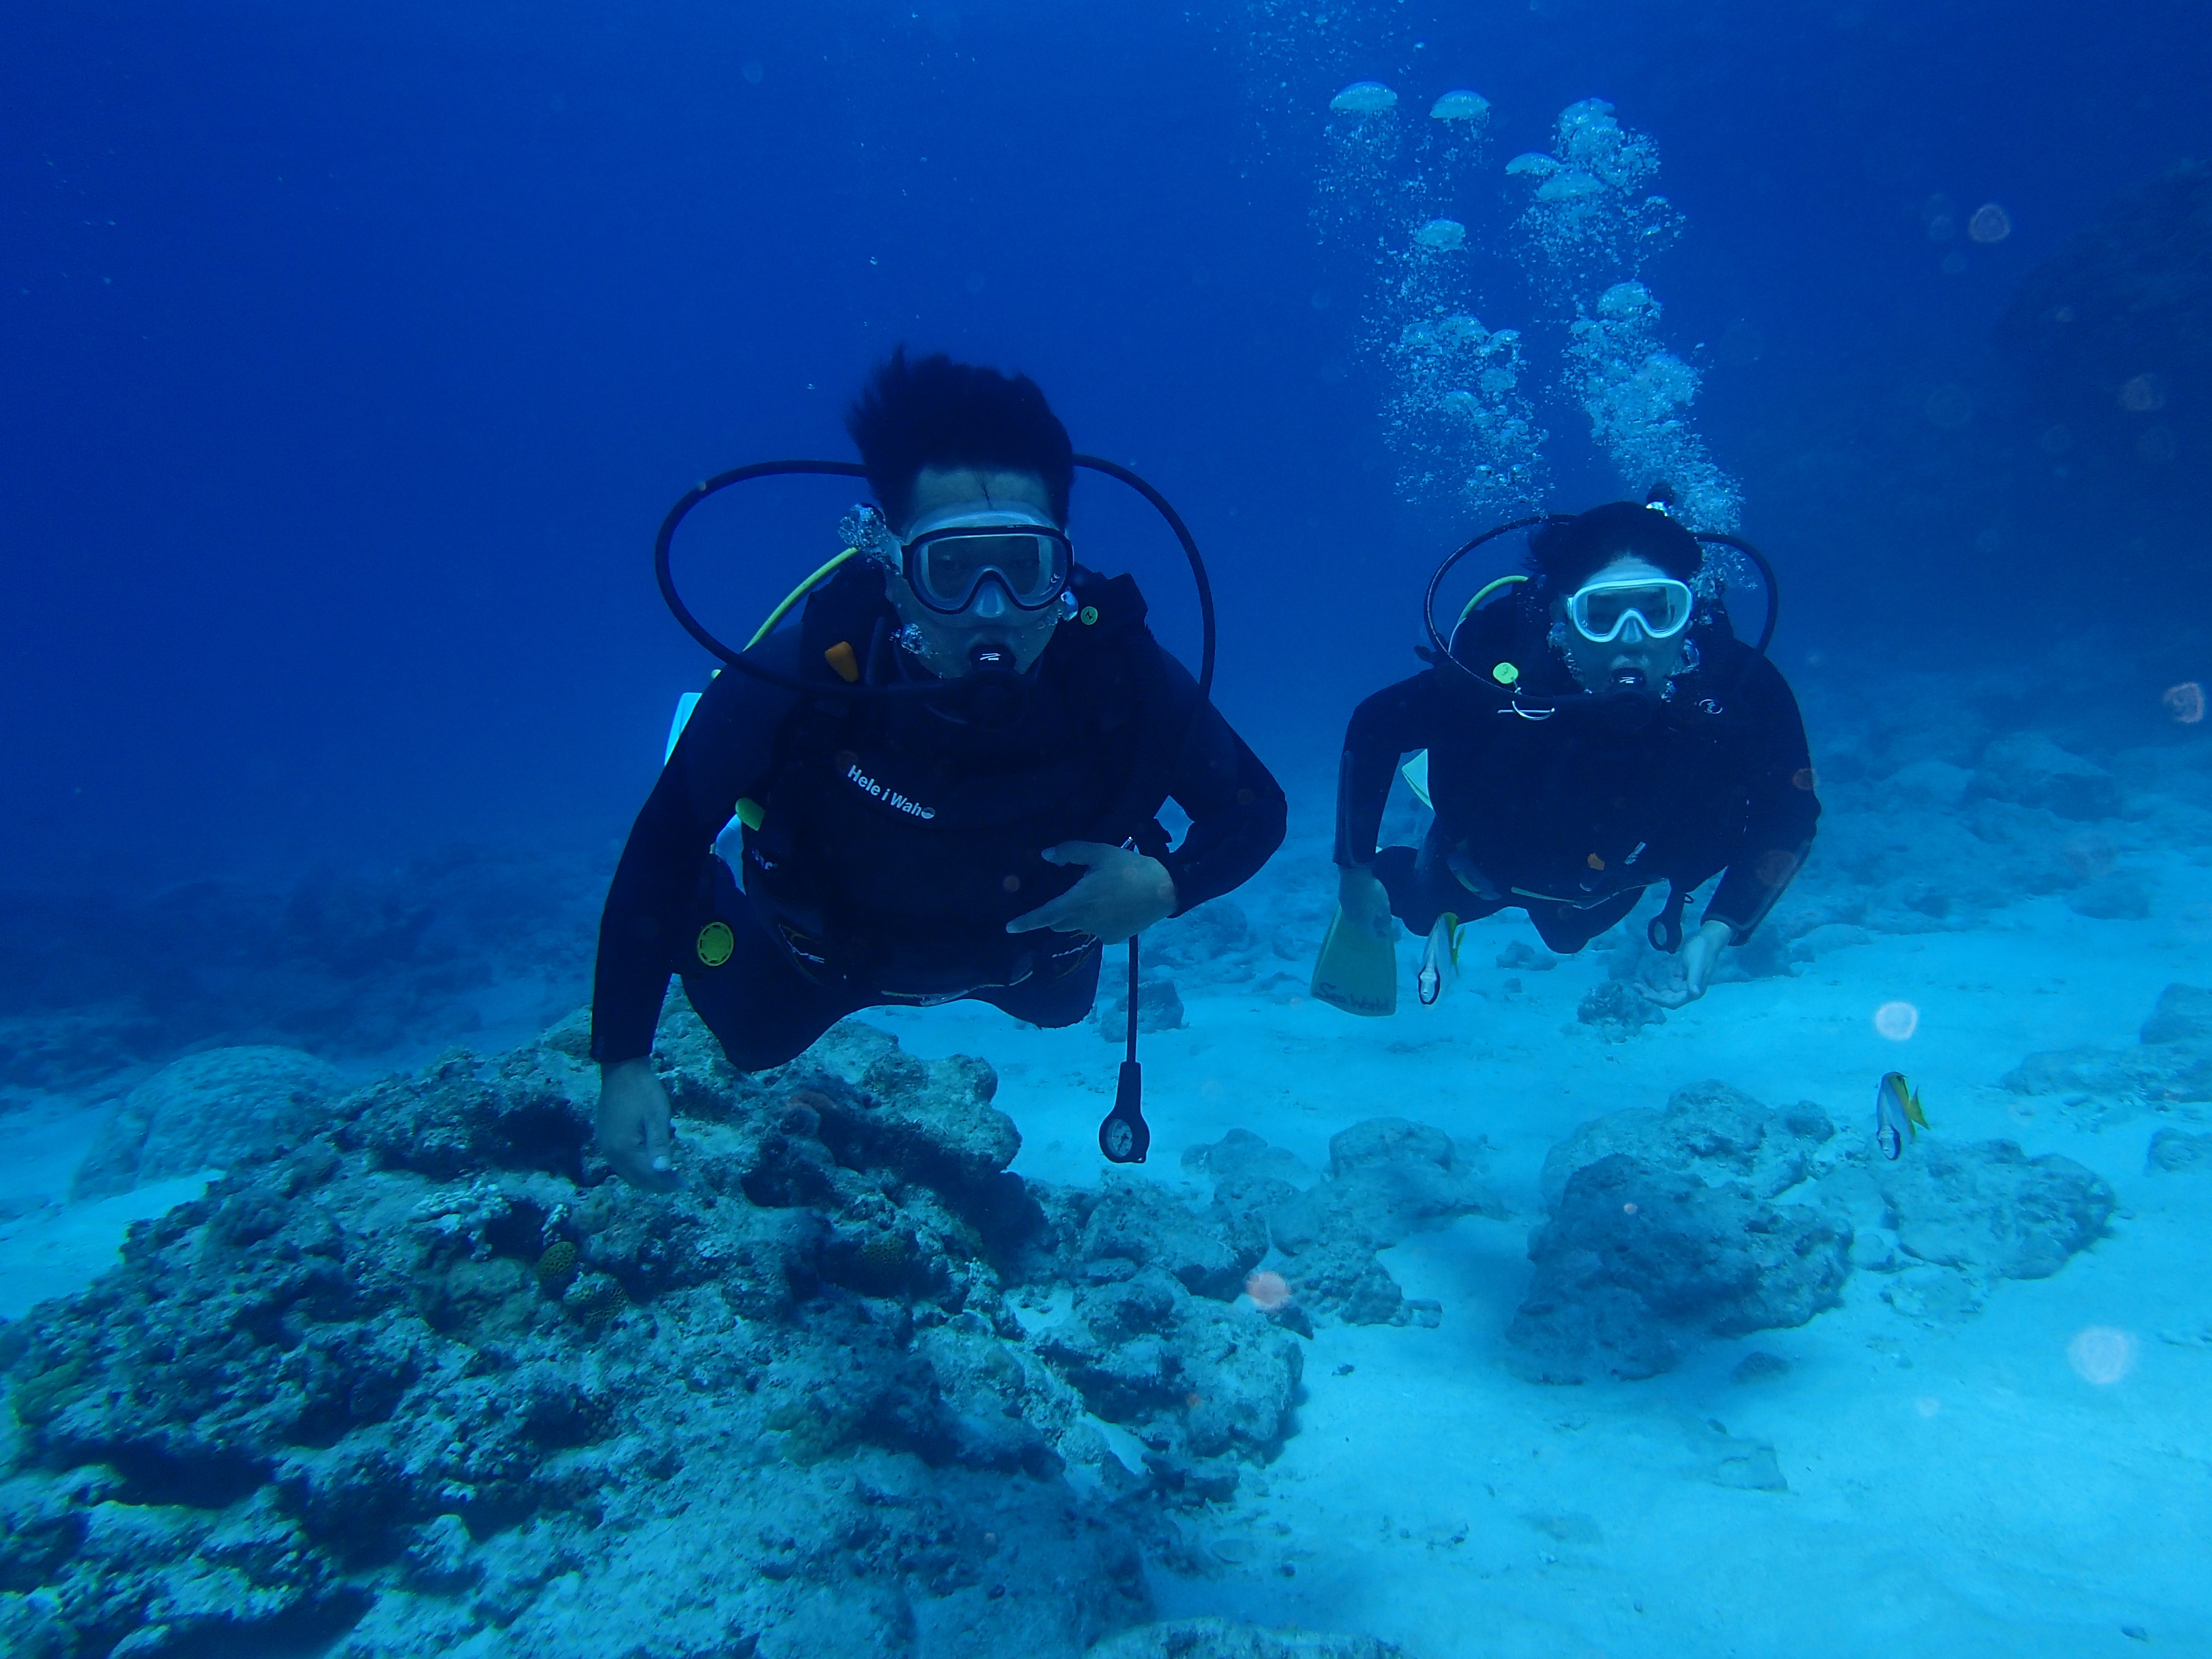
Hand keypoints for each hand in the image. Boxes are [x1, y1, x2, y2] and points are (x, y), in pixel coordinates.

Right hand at [597, 1058, 676, 1190]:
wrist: (621, 1070)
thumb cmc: (643, 1091)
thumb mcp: (656, 1117)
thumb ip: (659, 1145)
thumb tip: (663, 1171)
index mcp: (624, 1148)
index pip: (648, 1176)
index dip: (666, 1183)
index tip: (684, 1185)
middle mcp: (611, 1152)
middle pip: (636, 1179)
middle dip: (657, 1184)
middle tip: (677, 1182)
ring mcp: (605, 1146)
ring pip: (627, 1173)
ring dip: (646, 1178)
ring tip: (666, 1176)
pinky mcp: (605, 1139)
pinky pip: (621, 1163)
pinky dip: (636, 1168)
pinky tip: (648, 1163)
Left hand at [1006, 841, 1177, 944]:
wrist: (1164, 890)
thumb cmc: (1129, 868)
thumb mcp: (1099, 852)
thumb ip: (1070, 852)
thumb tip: (1046, 855)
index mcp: (1078, 901)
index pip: (1045, 915)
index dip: (1026, 922)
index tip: (1009, 928)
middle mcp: (1085, 921)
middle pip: (1059, 921)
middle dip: (1058, 912)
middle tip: (1073, 893)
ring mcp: (1099, 932)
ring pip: (1078, 925)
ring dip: (1079, 915)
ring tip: (1099, 897)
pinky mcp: (1113, 939)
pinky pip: (1096, 930)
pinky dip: (1098, 920)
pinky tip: (1114, 907)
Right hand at [1337, 864, 1394, 945]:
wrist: (1354, 874)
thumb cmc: (1372, 892)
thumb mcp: (1384, 907)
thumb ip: (1385, 920)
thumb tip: (1385, 929)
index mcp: (1362, 924)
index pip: (1371, 936)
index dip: (1380, 936)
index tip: (1387, 934)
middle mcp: (1352, 921)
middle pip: (1363, 928)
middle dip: (1372, 927)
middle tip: (1381, 923)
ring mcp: (1345, 910)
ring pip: (1357, 919)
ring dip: (1365, 918)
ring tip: (1373, 913)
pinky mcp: (1342, 900)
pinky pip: (1353, 910)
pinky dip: (1359, 910)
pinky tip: (1364, 903)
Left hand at [1637, 919, 1732, 1008]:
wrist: (1708, 938)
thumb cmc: (1702, 950)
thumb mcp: (1697, 964)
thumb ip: (1695, 979)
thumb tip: (1694, 994)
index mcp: (1694, 991)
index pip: (1673, 1002)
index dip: (1658, 1000)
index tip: (1644, 994)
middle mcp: (1689, 990)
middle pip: (1666, 998)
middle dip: (1651, 994)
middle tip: (1636, 986)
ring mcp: (1684, 983)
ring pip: (1665, 991)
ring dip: (1652, 988)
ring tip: (1637, 981)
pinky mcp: (1681, 976)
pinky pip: (1666, 982)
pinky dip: (1656, 980)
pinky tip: (1646, 974)